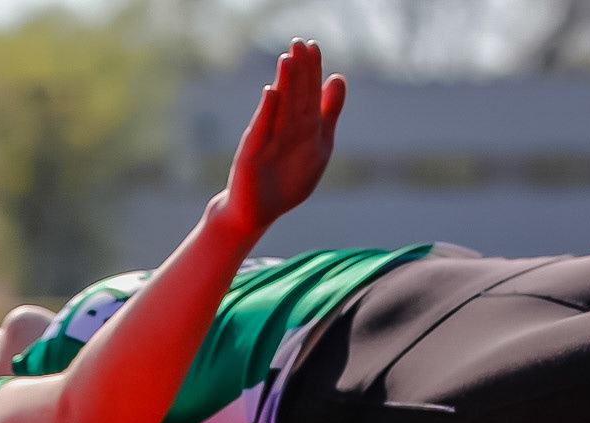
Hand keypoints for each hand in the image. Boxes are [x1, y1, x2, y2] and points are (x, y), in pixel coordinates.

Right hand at [220, 39, 344, 239]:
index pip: (308, 93)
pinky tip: (272, 94)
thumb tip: (338, 77)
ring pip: (279, 108)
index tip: (314, 46)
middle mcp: (283, 128)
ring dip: (284, 84)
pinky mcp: (251, 154)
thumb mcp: (318, 145)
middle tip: (300, 44)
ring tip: (288, 60)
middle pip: (294, 96)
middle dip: (299, 71)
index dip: (311, 71)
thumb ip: (329, 113)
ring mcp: (266, 139)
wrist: (258, 211)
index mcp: (301, 125)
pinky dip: (267, 113)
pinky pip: (261, 130)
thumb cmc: (288, 180)